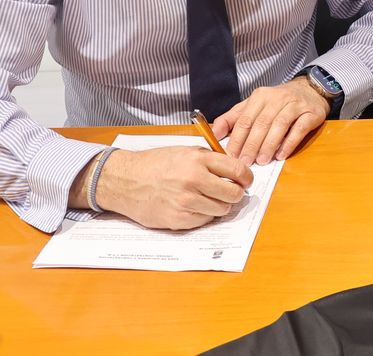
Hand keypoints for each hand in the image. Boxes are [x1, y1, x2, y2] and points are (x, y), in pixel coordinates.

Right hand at [93, 146, 251, 229]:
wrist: (125, 180)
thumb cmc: (155, 164)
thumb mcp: (184, 151)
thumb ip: (210, 159)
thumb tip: (235, 170)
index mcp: (197, 159)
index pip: (237, 170)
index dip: (246, 177)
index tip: (246, 181)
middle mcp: (194, 180)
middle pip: (233, 194)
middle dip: (236, 194)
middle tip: (231, 192)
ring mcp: (186, 201)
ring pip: (222, 209)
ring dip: (220, 205)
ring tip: (209, 199)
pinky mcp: (178, 219)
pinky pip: (205, 220)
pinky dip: (204, 215)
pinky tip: (194, 206)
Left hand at [211, 77, 329, 164]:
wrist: (309, 90)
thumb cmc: (277, 102)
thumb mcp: (253, 105)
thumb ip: (233, 118)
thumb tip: (214, 134)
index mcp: (259, 96)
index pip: (245, 119)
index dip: (237, 138)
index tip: (231, 156)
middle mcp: (277, 98)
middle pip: (261, 123)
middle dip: (251, 145)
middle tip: (245, 163)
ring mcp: (295, 105)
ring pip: (279, 126)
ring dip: (269, 145)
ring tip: (262, 161)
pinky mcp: (310, 113)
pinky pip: (298, 129)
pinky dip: (289, 143)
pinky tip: (281, 155)